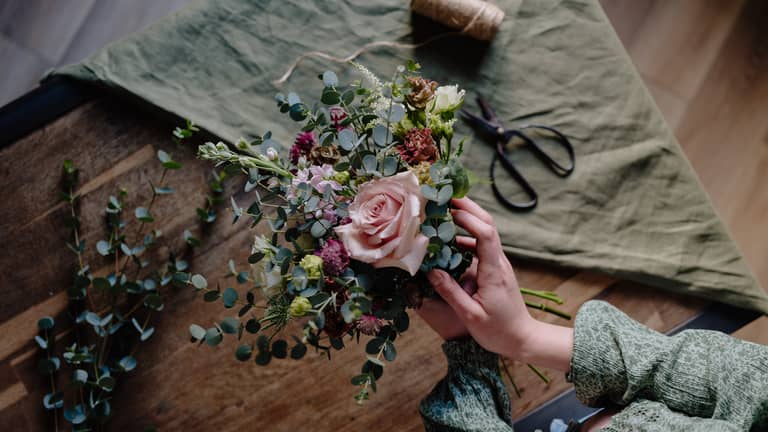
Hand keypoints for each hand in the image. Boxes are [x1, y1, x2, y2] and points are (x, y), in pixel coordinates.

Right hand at [426, 198, 573, 370]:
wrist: (523, 339)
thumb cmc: (498, 331)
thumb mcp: (470, 315)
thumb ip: (450, 292)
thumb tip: (431, 270)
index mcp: (494, 271)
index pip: (485, 234)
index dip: (468, 219)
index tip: (448, 210)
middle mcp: (499, 262)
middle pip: (488, 224)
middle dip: (469, 207)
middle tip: (446, 197)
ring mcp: (498, 264)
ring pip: (485, 233)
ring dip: (466, 220)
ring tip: (441, 215)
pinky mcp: (495, 270)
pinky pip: (481, 247)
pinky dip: (465, 238)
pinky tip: (448, 242)